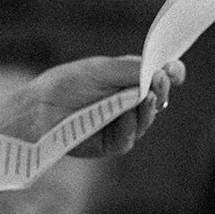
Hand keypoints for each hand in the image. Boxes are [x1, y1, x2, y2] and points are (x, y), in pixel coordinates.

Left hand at [0, 55, 184, 156]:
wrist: (38, 109)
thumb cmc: (66, 84)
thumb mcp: (101, 69)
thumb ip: (132, 69)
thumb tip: (163, 69)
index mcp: (125, 80)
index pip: (155, 77)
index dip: (168, 74)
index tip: (176, 69)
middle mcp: (125, 102)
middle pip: (155, 99)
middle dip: (161, 89)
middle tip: (163, 80)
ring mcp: (119, 124)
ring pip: (145, 120)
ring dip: (149, 108)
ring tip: (148, 96)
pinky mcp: (110, 144)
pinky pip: (127, 138)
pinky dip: (128, 126)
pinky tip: (125, 117)